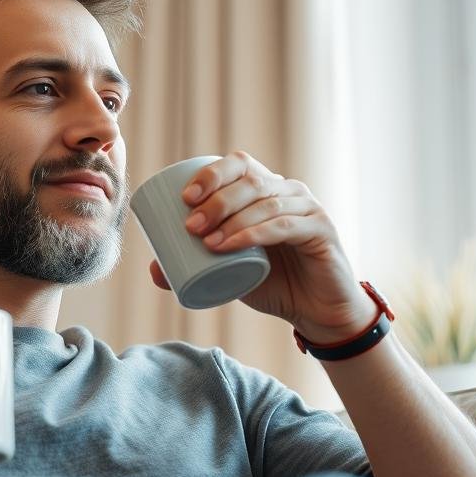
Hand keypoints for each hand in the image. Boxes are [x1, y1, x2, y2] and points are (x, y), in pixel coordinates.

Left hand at [147, 151, 376, 342]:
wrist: (315, 311)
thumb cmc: (272, 284)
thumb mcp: (228, 274)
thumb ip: (194, 269)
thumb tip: (154, 271)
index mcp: (265, 189)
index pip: (238, 165)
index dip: (211, 174)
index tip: (184, 197)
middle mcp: (287, 191)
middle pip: (249, 180)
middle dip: (215, 200)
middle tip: (189, 226)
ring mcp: (307, 208)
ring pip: (265, 201)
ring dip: (231, 218)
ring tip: (205, 241)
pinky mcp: (321, 230)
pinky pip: (284, 225)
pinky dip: (254, 233)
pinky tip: (232, 245)